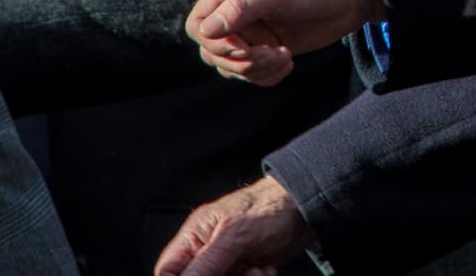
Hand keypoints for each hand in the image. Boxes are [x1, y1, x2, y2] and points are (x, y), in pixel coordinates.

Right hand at [154, 177, 310, 275]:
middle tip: (239, 274)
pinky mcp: (244, 269)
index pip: (167, 270)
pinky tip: (265, 270)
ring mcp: (226, 261)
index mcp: (194, 236)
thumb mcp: (235, 235)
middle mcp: (206, 250)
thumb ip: (207, 262)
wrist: (307, 207)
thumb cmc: (270, 206)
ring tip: (256, 271)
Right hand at [185, 0, 383, 85]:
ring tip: (285, 56)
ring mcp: (251, 33)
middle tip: (274, 52)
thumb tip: (205, 29)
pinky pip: (251, 74)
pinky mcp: (268, 49)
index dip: (216, 43)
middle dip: (241, 60)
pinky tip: (289, 63)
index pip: (198, 25)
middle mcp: (235, 13)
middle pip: (211, 52)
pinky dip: (266, 76)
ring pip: (230, 67)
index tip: (247, 45)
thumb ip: (240, 9)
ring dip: (256, 70)